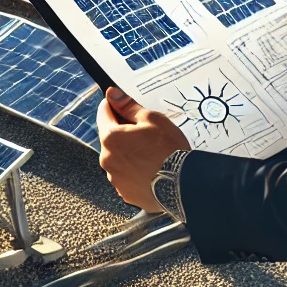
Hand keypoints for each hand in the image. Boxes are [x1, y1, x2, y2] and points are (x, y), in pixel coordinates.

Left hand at [96, 86, 190, 211]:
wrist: (184, 184)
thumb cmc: (169, 150)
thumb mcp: (152, 119)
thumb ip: (128, 106)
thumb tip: (112, 94)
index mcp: (111, 138)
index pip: (103, 114)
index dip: (113, 106)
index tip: (121, 105)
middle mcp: (107, 160)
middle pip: (109, 138)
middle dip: (122, 132)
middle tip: (144, 132)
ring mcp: (115, 178)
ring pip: (117, 158)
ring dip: (127, 153)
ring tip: (150, 154)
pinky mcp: (125, 193)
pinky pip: (125, 176)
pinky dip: (133, 171)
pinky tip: (149, 169)